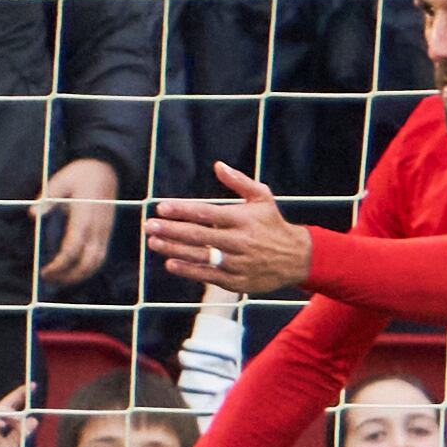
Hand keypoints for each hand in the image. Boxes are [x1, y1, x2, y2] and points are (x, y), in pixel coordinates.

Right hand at [0, 381, 33, 446]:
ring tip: (16, 420)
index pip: (10, 405)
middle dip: (14, 405)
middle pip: (2, 405)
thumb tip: (34, 420)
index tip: (33, 386)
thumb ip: (19, 435)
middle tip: (25, 410)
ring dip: (5, 414)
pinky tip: (2, 425)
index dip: (20, 394)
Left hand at [34, 158, 120, 283]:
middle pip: (87, 263)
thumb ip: (48, 199)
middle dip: (69, 276)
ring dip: (79, 276)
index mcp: (84, 216)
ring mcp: (105, 232)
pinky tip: (75, 271)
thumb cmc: (80, 174)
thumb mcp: (60, 181)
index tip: (45, 271)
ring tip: (60, 280)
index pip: (73, 249)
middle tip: (49, 279)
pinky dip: (89, 269)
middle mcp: (98, 228)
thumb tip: (33, 215)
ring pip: (97, 263)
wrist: (106, 169)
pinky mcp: (107, 233)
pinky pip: (101, 257)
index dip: (59, 265)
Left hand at [143, 160, 317, 296]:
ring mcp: (238, 263)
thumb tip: (217, 165)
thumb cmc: (273, 224)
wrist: (297, 259)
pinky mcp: (237, 281)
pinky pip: (208, 275)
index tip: (161, 207)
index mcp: (242, 219)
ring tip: (153, 242)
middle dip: (171, 230)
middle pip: (198, 235)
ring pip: (200, 255)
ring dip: (174, 249)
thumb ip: (239, 181)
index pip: (206, 213)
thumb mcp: (262, 198)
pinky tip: (170, 263)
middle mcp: (239, 241)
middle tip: (149, 226)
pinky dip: (188, 270)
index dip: (182, 210)